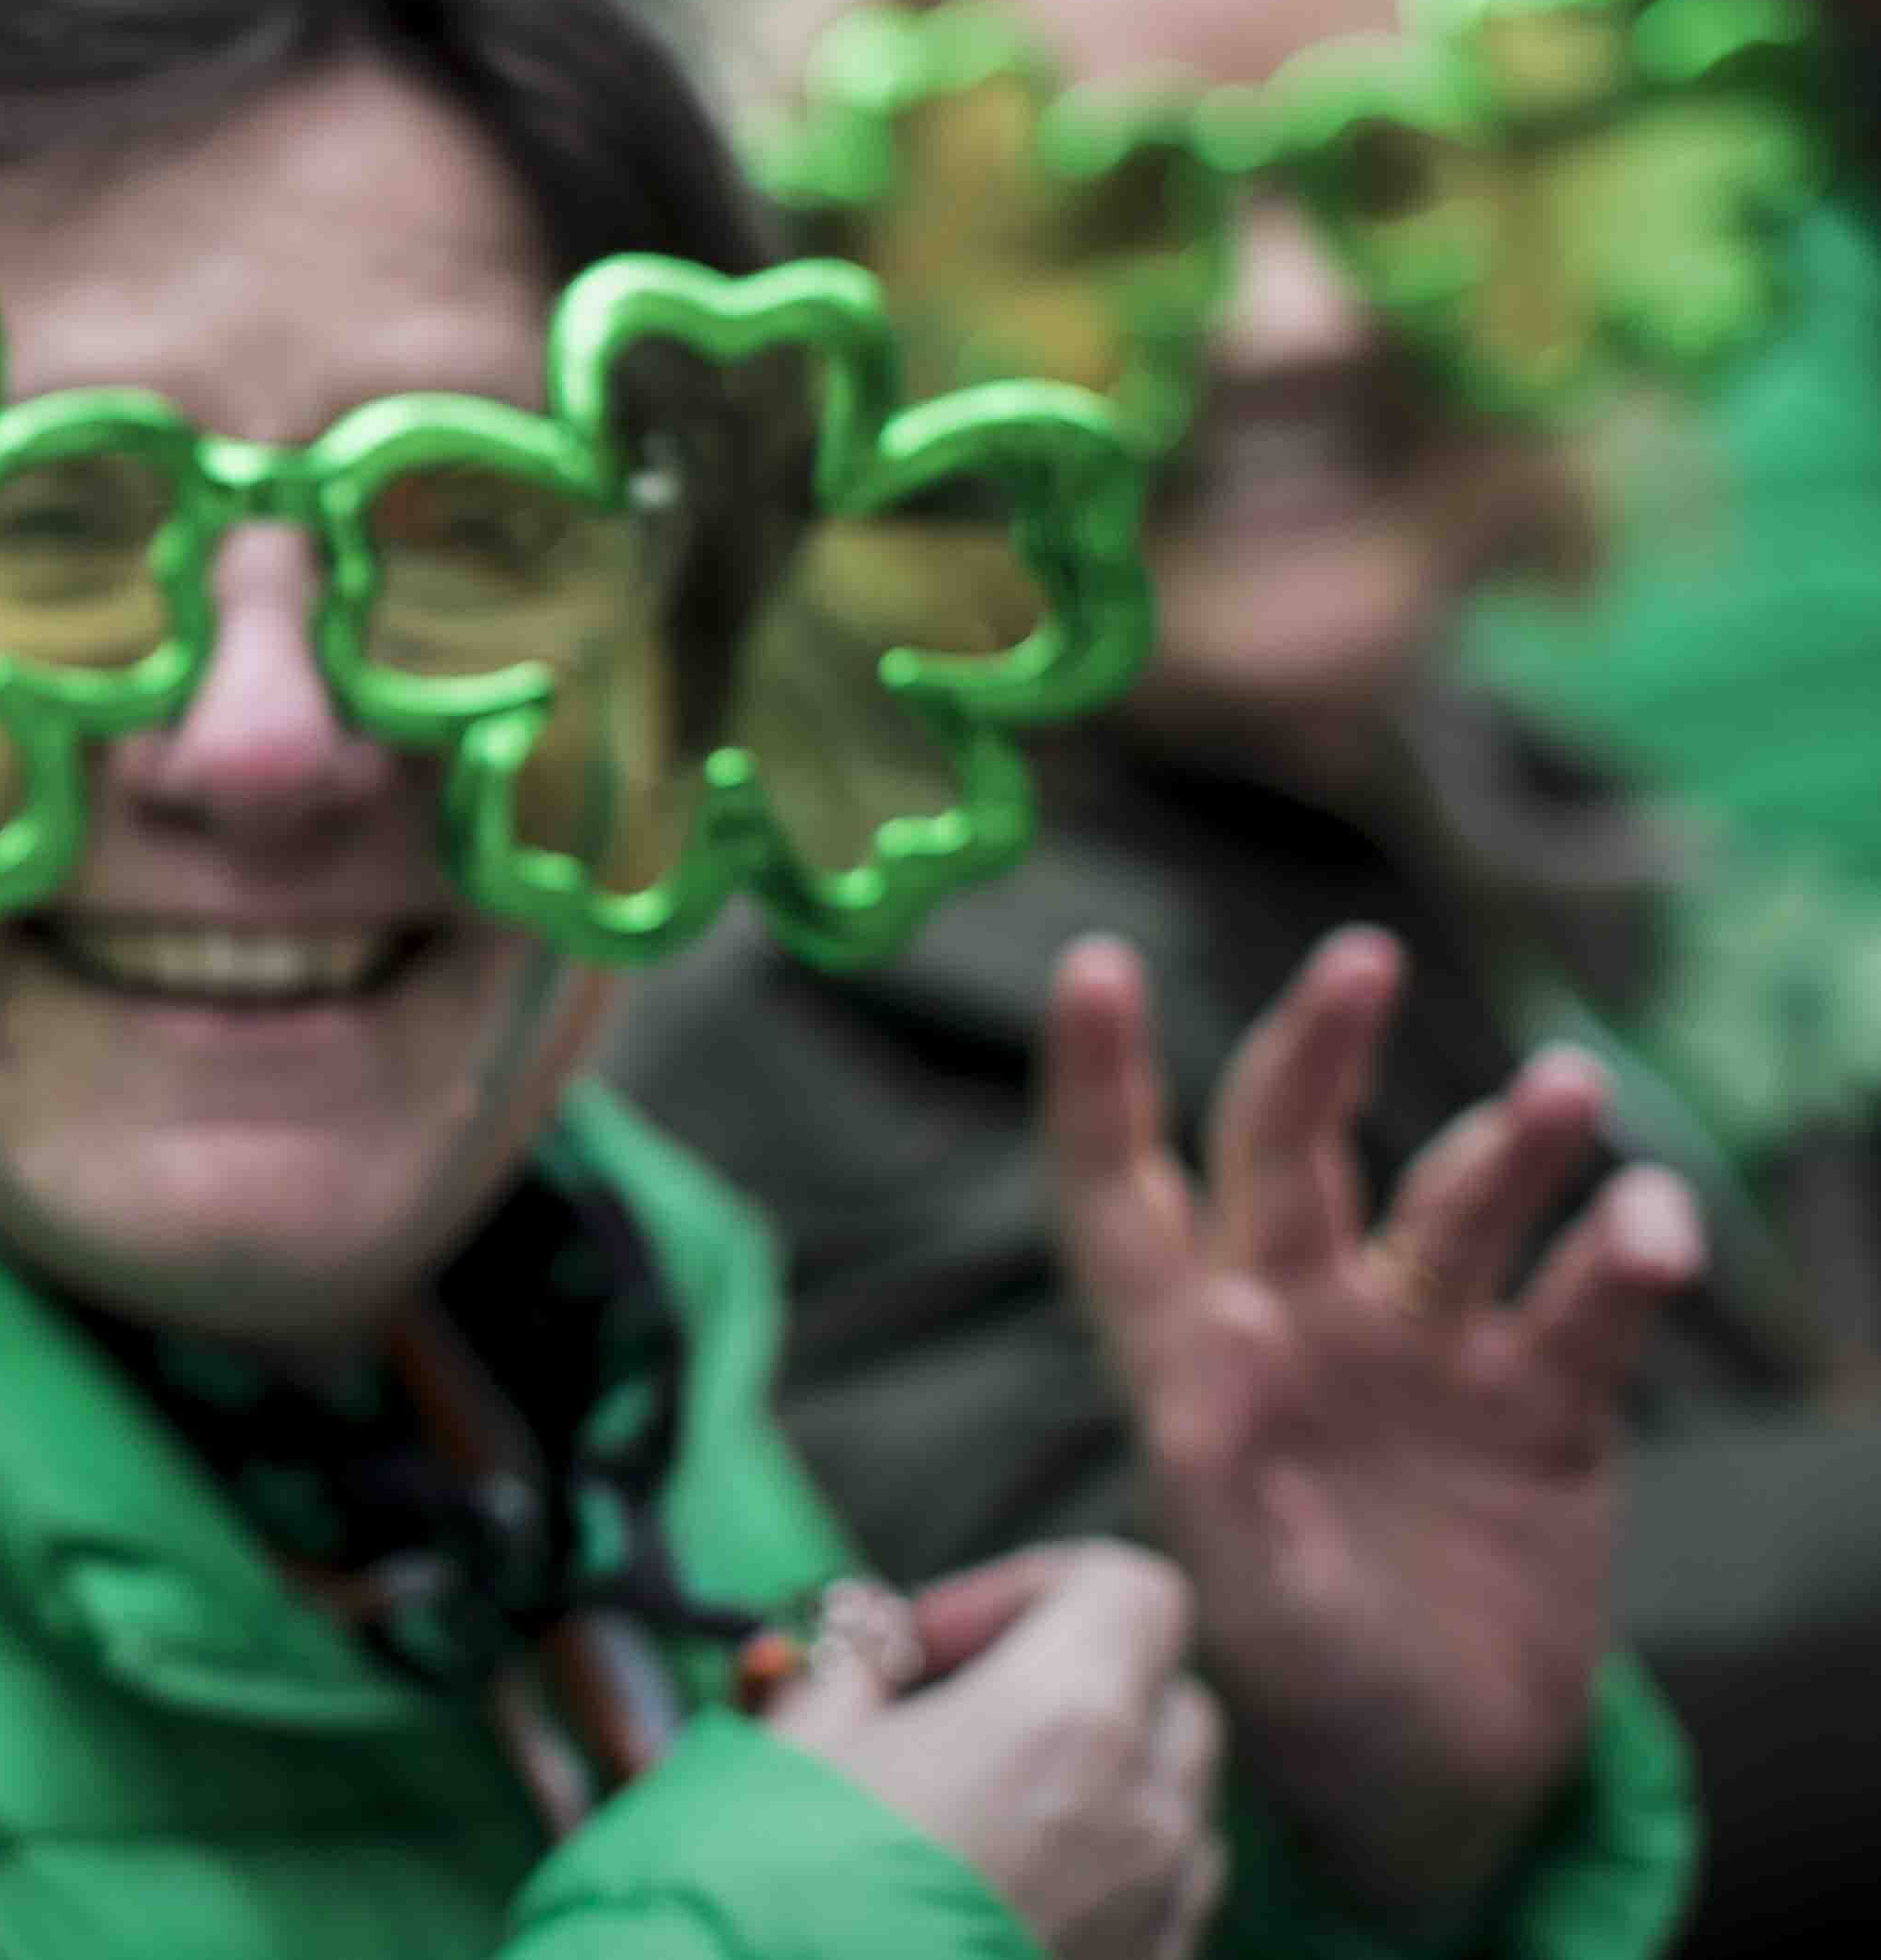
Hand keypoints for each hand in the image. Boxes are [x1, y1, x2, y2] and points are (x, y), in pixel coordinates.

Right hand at [767, 1541, 1226, 1959]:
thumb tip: (870, 1643)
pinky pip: (1163, 1902)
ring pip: (1178, 1805)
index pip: (1130, 1588)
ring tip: (977, 1809)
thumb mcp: (793, 1741)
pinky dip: (1105, 1873)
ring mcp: (1158, 1917)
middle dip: (1071, 1681)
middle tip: (948, 1716)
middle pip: (1168, 1693)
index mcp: (1067, 1719)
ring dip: (1100, 1780)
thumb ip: (851, 1667)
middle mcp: (1144, 1813)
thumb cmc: (780, 1890)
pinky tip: (997, 1892)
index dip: (1031, 1587)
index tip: (935, 1643)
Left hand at [1042, 927, 1704, 1924]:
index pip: (1119, 1189)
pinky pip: (1583, 1308)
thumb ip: (1217, 1467)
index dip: (1099, 1082)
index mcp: (1188, 1354)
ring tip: (1564, 1090)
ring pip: (1457, 1206)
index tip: (1093, 966)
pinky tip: (1648, 1221)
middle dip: (1318, 1053)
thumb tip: (1213, 1321)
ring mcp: (1425, 1351)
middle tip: (1358, 959)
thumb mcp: (1240, 1599)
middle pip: (1293, 1154)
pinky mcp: (1544, 1407)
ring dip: (1509, 1144)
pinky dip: (1618, 1257)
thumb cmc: (1295, 1688)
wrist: (1434, 1782)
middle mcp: (1301, 1319)